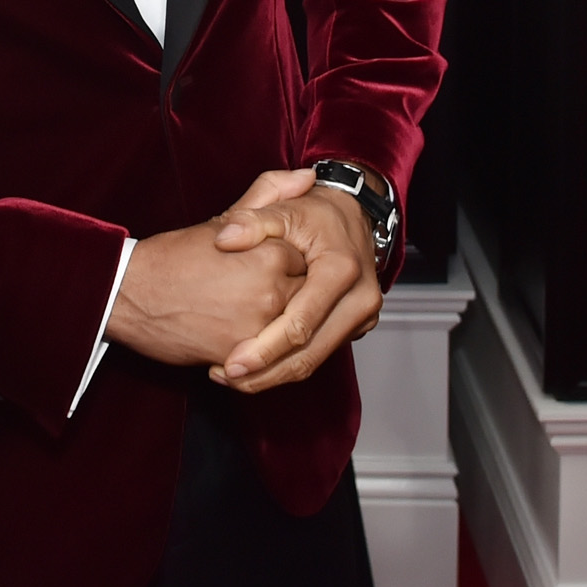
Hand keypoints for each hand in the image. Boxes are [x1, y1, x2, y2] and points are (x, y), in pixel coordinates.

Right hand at [106, 215, 306, 370]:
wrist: (129, 294)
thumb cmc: (174, 257)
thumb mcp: (225, 219)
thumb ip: (271, 196)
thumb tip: (307, 176)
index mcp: (272, 251)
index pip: (309, 261)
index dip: (289, 266)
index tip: (265, 268)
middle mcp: (272, 289)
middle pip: (306, 298)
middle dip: (288, 297)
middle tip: (251, 293)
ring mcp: (259, 325)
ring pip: (290, 329)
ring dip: (274, 324)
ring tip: (242, 313)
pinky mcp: (242, 355)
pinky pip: (268, 356)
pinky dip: (256, 348)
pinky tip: (232, 332)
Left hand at [204, 168, 382, 390]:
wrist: (352, 212)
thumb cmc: (315, 211)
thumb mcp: (283, 207)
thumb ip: (251, 219)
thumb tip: (224, 238)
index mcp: (340, 270)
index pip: (300, 324)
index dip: (264, 349)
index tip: (231, 363)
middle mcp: (360, 298)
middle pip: (309, 354)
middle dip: (266, 373)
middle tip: (226, 377)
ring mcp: (362, 315)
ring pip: (316, 360)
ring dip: (274, 375)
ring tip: (234, 378)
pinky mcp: (356, 324)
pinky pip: (320, 352)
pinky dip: (289, 363)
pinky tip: (257, 366)